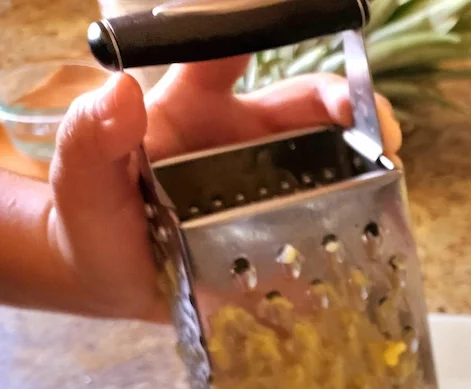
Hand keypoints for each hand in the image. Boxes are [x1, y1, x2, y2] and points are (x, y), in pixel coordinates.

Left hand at [48, 57, 401, 321]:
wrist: (111, 280)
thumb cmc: (94, 219)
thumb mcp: (81, 181)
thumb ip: (89, 138)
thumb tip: (118, 91)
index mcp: (196, 108)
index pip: (227, 52)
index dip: (258, 28)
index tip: (295, 17)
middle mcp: (244, 140)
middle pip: (307, 107)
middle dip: (349, 105)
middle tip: (379, 126)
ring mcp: (272, 189)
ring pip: (333, 163)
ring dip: (367, 166)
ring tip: (389, 180)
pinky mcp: (285, 236)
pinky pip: (328, 227)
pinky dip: (355, 232)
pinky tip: (374, 245)